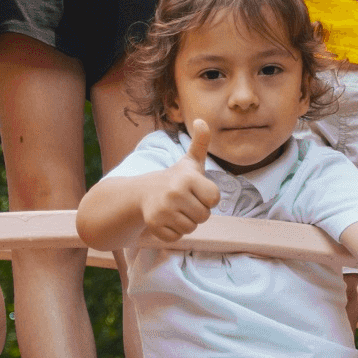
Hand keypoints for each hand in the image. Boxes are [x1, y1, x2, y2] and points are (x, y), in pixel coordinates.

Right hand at [143, 120, 220, 241]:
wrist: (143, 192)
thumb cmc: (175, 178)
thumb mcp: (190, 161)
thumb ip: (201, 142)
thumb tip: (201, 120)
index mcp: (188, 177)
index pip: (214, 199)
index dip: (208, 197)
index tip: (197, 191)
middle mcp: (175, 192)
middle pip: (204, 216)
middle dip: (198, 211)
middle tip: (186, 202)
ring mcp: (163, 209)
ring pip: (191, 228)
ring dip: (186, 222)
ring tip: (176, 210)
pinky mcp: (154, 224)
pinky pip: (176, 237)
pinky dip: (173, 231)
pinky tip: (166, 219)